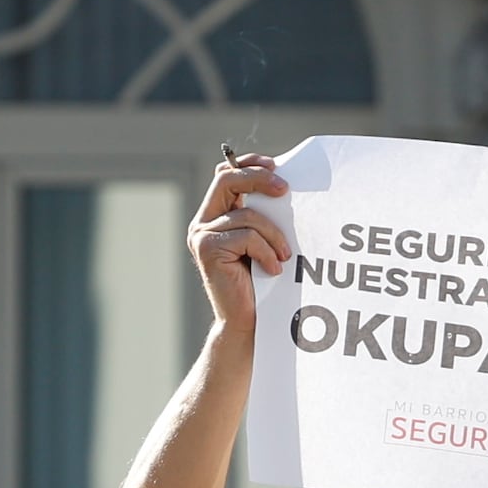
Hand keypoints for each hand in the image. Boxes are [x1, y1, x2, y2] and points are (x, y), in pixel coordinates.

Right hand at [185, 152, 292, 339]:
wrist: (248, 321)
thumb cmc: (263, 282)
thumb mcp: (265, 240)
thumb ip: (264, 214)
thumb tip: (284, 186)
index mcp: (217, 214)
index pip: (226, 174)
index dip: (249, 165)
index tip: (275, 166)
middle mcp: (204, 221)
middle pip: (228, 180)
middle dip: (259, 179)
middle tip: (285, 190)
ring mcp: (202, 235)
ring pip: (247, 216)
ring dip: (275, 235)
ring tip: (285, 256)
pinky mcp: (208, 250)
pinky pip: (247, 237)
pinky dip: (267, 252)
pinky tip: (272, 270)